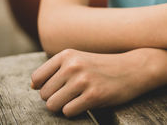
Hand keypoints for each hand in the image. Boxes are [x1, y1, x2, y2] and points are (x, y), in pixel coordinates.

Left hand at [31, 49, 154, 116]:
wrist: (134, 68)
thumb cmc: (103, 67)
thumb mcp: (79, 59)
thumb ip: (56, 70)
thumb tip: (32, 87)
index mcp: (67, 55)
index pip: (36, 79)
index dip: (45, 88)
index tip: (59, 88)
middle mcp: (73, 65)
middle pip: (44, 95)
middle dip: (55, 99)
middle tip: (73, 94)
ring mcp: (83, 80)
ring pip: (53, 105)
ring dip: (64, 106)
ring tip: (79, 98)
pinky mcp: (94, 96)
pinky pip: (68, 112)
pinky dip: (75, 111)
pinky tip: (88, 102)